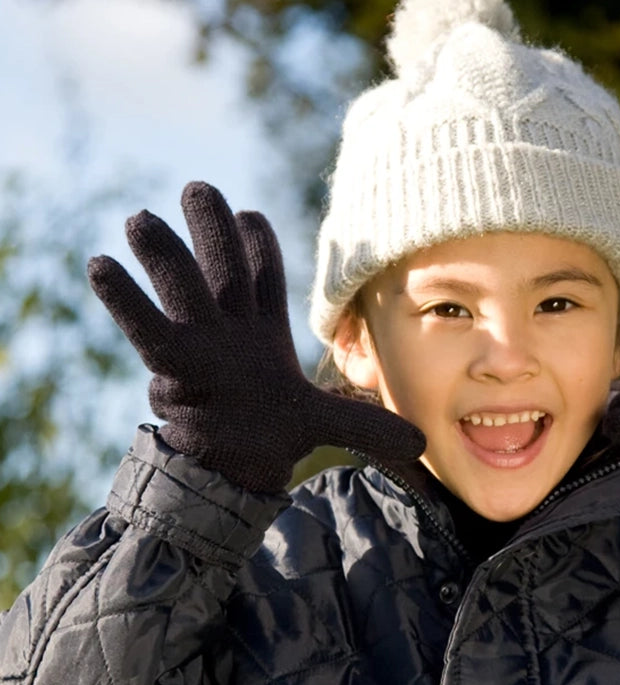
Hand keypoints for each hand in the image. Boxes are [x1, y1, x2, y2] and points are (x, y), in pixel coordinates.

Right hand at [88, 182, 424, 493]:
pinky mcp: (171, 367)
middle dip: (210, 230)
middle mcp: (230, 326)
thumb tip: (422, 442)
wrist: (233, 463)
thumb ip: (368, 425)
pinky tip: (100, 264)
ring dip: (163, 254)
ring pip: (181, 288)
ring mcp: (199, 342)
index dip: (260, 249)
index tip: (252, 218)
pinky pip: (145, 327)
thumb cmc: (272, 430)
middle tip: (197, 188)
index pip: (265, 277)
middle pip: (221, 267)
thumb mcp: (324, 424)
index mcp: (267, 328)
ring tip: (140, 219)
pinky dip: (125, 300)